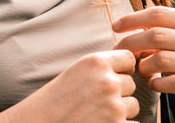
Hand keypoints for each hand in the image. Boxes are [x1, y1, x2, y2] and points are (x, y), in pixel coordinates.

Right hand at [0, 50, 139, 122]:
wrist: (41, 122)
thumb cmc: (56, 99)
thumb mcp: (78, 71)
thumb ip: (102, 66)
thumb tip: (130, 66)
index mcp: (97, 62)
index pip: (129, 58)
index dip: (123, 69)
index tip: (113, 76)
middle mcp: (108, 82)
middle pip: (131, 84)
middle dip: (119, 93)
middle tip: (97, 100)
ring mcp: (114, 107)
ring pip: (133, 105)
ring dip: (121, 111)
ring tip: (97, 113)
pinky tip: (102, 122)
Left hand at [112, 7, 174, 122]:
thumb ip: (164, 30)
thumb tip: (127, 23)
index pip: (158, 14)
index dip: (133, 19)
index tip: (115, 27)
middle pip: (156, 36)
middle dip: (131, 44)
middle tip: (119, 54)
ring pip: (162, 59)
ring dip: (144, 66)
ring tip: (140, 70)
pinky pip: (173, 82)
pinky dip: (157, 84)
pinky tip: (154, 85)